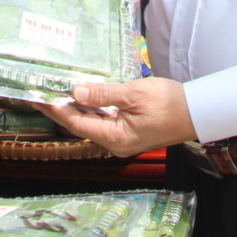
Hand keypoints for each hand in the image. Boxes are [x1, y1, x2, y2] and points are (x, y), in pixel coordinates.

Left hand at [41, 76, 193, 156]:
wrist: (197, 112)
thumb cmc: (170, 102)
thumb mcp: (135, 93)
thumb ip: (104, 94)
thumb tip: (76, 92)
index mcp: (115, 138)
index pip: (77, 123)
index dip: (56, 110)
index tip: (39, 98)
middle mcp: (115, 145)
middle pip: (80, 126)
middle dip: (60, 110)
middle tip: (40, 95)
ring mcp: (121, 141)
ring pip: (90, 125)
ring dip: (74, 110)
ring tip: (55, 95)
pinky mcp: (127, 135)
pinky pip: (102, 123)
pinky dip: (90, 111)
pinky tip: (81, 100)